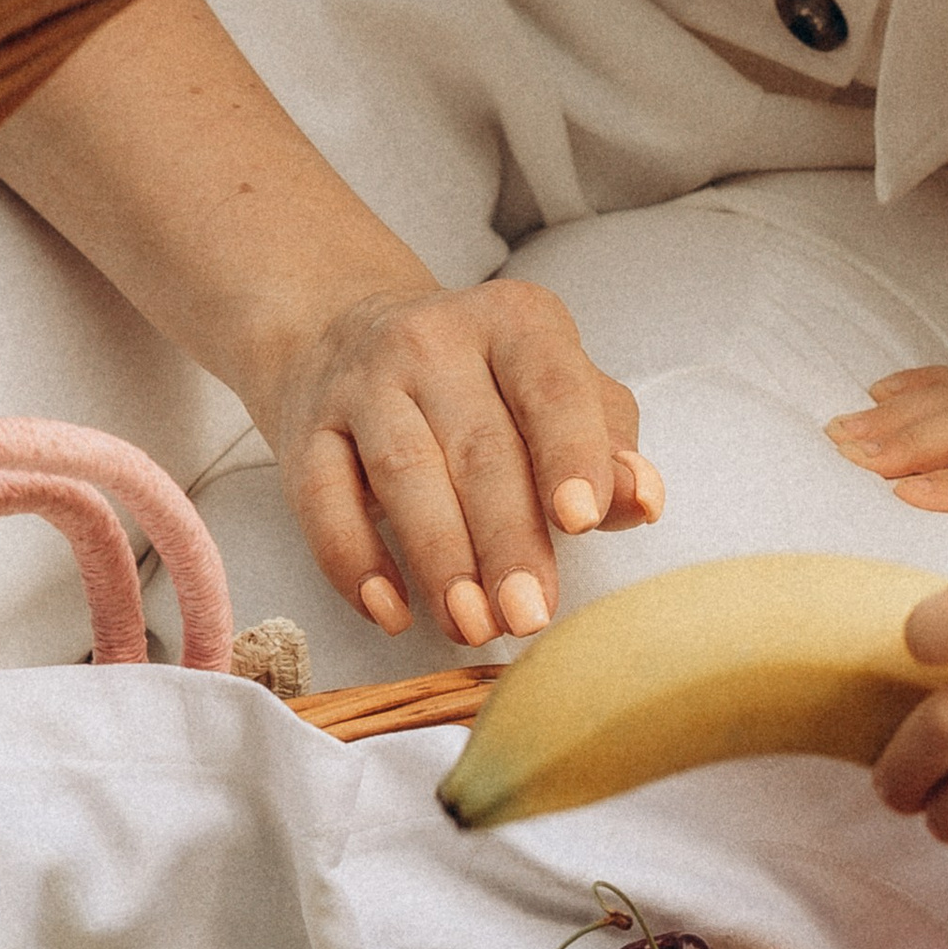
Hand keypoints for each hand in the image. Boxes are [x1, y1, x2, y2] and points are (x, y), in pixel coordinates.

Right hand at [249, 275, 660, 645]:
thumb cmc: (486, 384)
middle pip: (479, 447)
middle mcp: (435, 340)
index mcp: (517, 322)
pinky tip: (391, 612)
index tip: (581, 522)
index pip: (551, 387)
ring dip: (440, 559)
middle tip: (529, 616)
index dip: (568, 453)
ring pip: (403, 474)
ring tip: (472, 626)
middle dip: (507, 540)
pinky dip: (355, 562)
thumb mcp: (558, 394)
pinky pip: (323, 499)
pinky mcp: (306, 430)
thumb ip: (606, 445)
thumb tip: (641, 500)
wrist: (348, 333)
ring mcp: (363, 381)